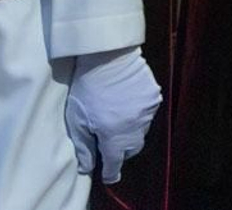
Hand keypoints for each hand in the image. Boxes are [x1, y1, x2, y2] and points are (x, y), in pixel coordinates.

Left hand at [64, 47, 160, 184]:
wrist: (108, 57)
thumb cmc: (87, 88)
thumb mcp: (77, 120)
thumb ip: (84, 146)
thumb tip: (87, 166)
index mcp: (114, 135)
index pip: (115, 162)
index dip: (111, 171)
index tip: (109, 176)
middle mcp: (135, 126)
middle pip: (132, 148)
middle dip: (121, 150)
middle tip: (109, 141)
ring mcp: (147, 111)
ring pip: (141, 130)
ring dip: (130, 130)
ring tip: (117, 116)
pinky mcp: (154, 96)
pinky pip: (147, 113)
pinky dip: (138, 113)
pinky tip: (126, 101)